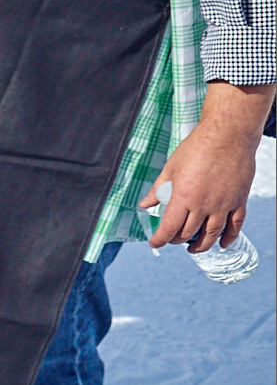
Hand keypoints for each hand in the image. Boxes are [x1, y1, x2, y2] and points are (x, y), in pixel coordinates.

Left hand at [139, 81, 274, 251]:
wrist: (227, 136)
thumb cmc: (197, 148)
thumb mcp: (170, 168)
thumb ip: (157, 189)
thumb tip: (145, 204)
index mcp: (183, 197)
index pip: (169, 228)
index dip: (160, 239)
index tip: (155, 243)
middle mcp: (203, 205)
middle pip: (188, 233)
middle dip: (177, 240)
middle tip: (172, 239)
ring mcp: (223, 204)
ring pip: (211, 234)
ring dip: (201, 246)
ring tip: (193, 248)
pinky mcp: (238, 201)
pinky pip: (235, 226)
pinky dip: (228, 237)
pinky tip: (221, 243)